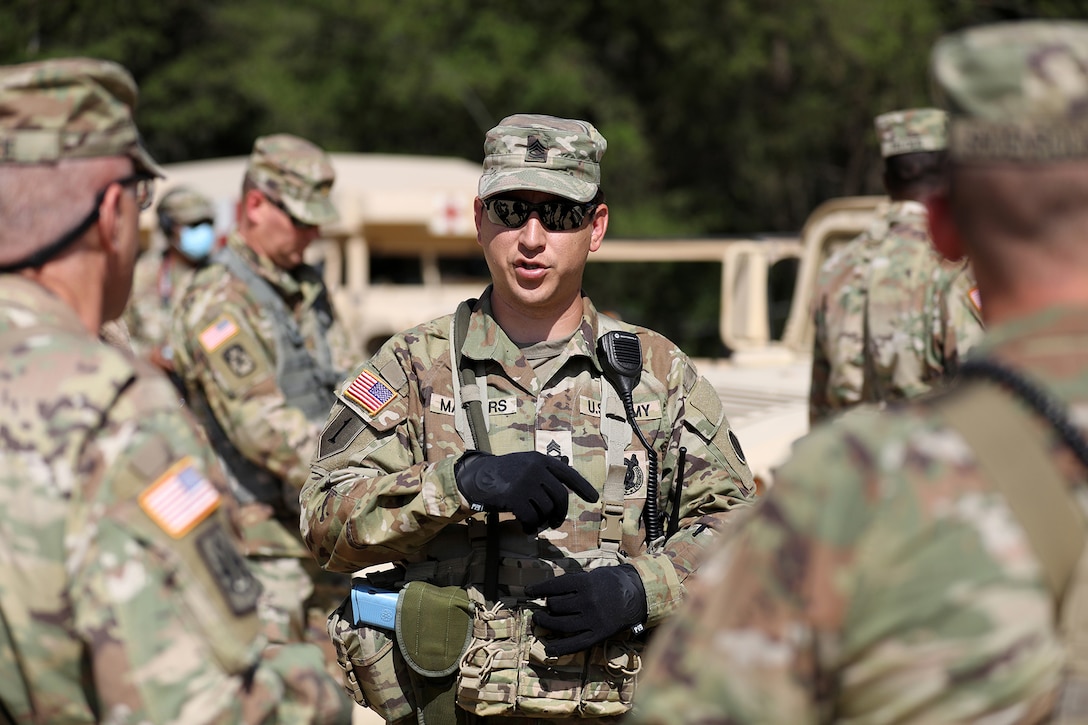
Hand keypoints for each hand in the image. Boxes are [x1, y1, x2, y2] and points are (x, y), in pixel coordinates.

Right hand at [454, 451, 598, 533]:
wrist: (476, 477)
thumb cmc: (503, 473)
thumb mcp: (525, 464)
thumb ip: (544, 470)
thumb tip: (568, 473)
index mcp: (540, 460)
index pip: (568, 474)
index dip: (583, 486)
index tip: (593, 498)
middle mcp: (536, 468)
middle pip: (560, 497)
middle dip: (560, 514)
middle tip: (554, 523)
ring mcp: (525, 482)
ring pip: (546, 510)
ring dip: (542, 522)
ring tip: (535, 524)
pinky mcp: (514, 497)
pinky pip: (532, 518)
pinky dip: (531, 528)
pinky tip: (526, 529)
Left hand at [525, 564, 646, 656]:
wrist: (638, 596)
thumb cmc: (614, 582)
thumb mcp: (595, 574)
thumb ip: (576, 581)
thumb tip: (553, 589)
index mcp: (586, 583)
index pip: (555, 586)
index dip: (539, 589)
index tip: (529, 592)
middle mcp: (587, 602)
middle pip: (556, 606)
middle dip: (546, 606)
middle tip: (542, 607)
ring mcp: (592, 620)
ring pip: (561, 624)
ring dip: (546, 622)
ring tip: (540, 619)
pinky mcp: (598, 635)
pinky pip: (575, 644)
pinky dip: (560, 647)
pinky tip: (549, 647)